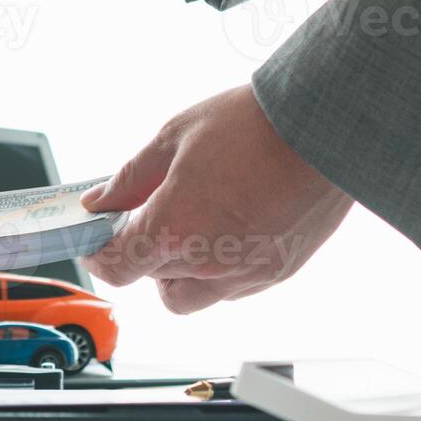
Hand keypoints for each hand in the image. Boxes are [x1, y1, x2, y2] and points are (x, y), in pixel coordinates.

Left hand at [81, 86, 352, 313]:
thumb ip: (131, 178)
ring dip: (180, 272)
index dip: (99, 255)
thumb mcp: (174, 138)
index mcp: (175, 229)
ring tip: (193, 224)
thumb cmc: (253, 124)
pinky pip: (233, 287)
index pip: (119, 267)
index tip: (97, 240)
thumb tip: (100, 200)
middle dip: (143, 256)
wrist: (324, 125)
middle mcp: (210, 263)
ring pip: (193, 296)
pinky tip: (229, 226)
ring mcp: (248, 273)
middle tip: (149, 218)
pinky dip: (219, 269)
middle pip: (154, 284)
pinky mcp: (279, 272)